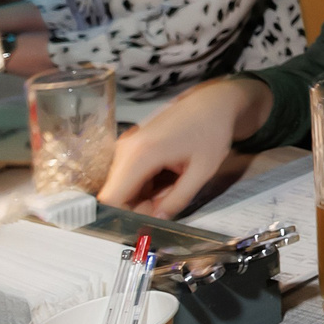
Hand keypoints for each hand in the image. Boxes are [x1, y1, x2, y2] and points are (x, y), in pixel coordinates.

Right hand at [100, 78, 266, 215]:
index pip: (111, 198)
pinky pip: (130, 176)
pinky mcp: (132, 146)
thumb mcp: (201, 171)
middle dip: (138, 207)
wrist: (213, 102)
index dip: (125, 216)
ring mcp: (127, 146)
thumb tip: (156, 222)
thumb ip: (177, 200)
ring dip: (144, 196)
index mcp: (140, 154)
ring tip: (175, 187)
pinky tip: (169, 178)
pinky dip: (146, 184)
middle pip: (116, 194)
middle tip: (170, 204)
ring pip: (123, 186)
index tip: (147, 222)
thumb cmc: (211, 132)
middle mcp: (125, 149)